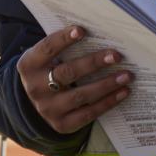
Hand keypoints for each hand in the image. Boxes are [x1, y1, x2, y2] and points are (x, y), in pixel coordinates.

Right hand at [14, 25, 132, 133]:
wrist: (35, 103)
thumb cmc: (48, 70)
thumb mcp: (46, 58)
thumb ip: (63, 47)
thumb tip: (98, 31)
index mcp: (29, 65)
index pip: (47, 49)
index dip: (63, 39)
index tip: (82, 30)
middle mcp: (35, 88)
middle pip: (67, 73)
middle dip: (93, 63)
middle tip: (116, 55)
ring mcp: (48, 109)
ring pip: (80, 95)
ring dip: (106, 84)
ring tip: (126, 75)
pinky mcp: (61, 125)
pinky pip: (87, 114)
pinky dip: (107, 102)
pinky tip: (123, 92)